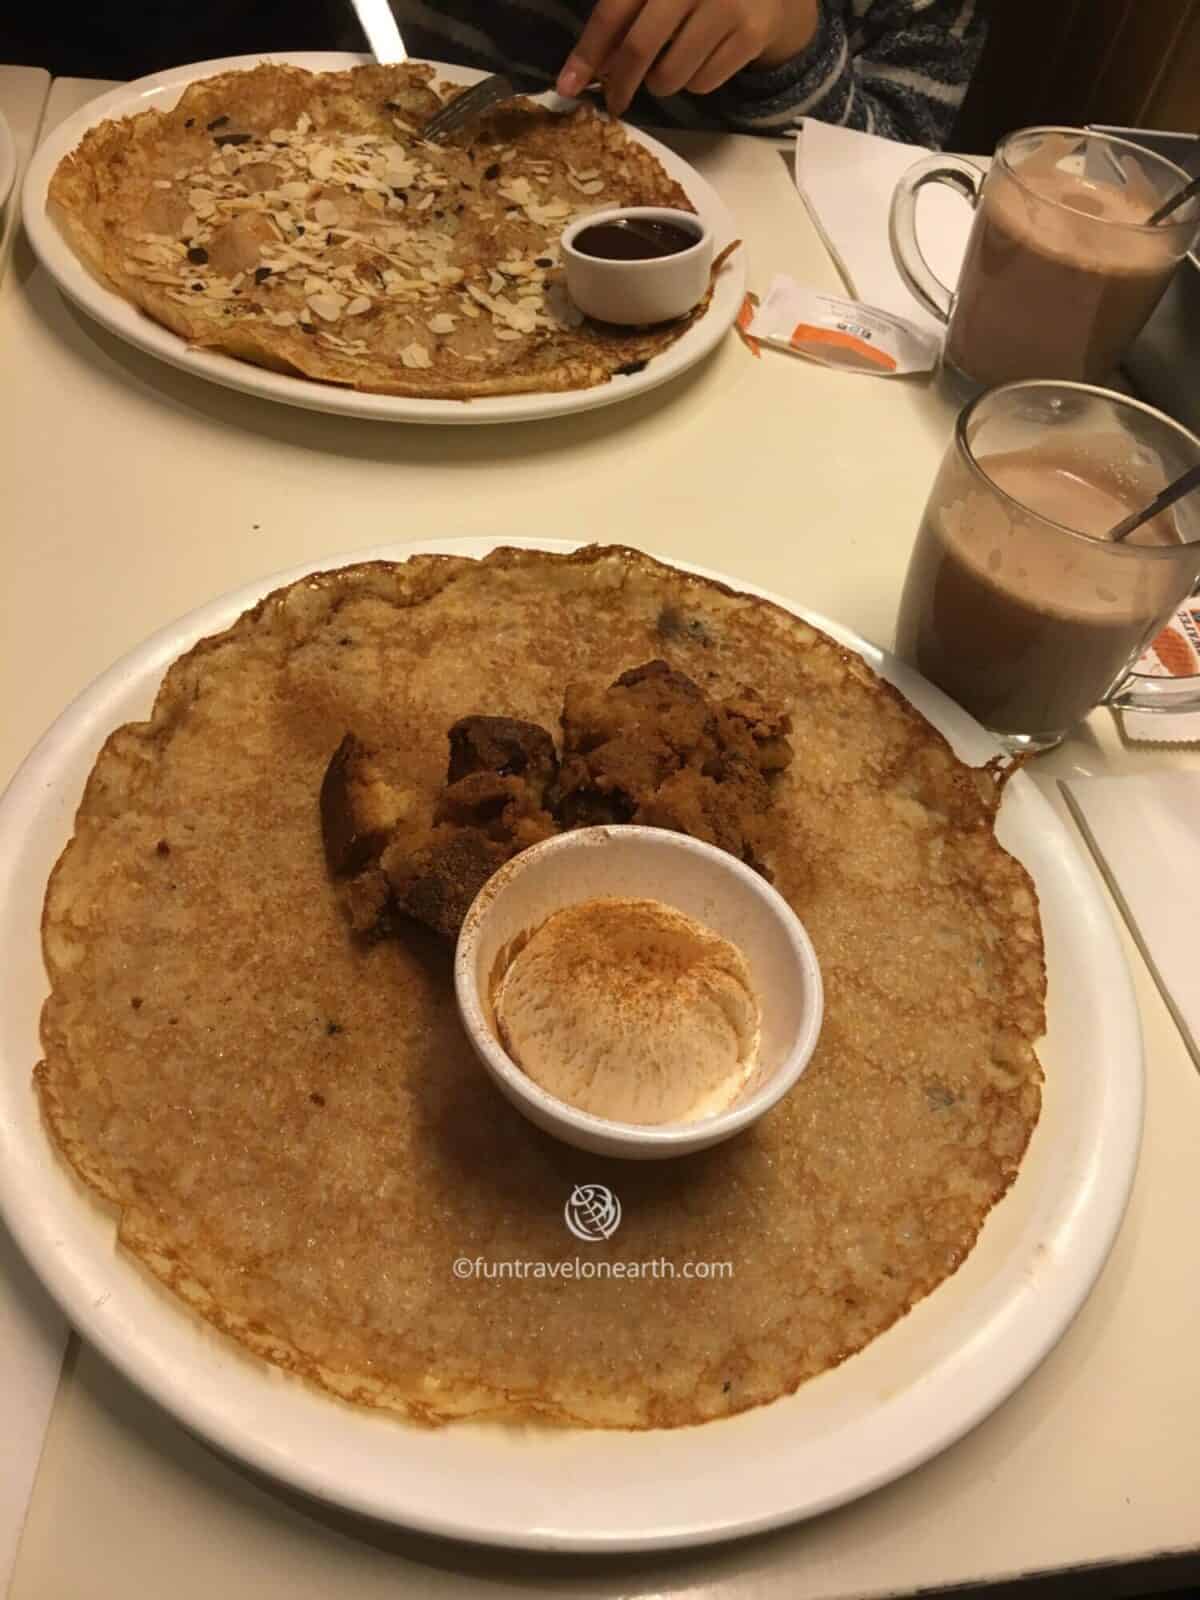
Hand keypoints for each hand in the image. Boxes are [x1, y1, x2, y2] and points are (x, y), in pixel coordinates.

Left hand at [557, 0, 818, 115]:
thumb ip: (625, 14)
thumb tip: (590, 69)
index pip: (615, 9)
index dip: (588, 51)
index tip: (567, 86)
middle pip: (640, 47)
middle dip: (620, 83)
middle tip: (614, 102)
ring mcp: (726, 5)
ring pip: (671, 74)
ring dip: (662, 81)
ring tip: (672, 62)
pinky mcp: (750, 33)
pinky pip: (702, 83)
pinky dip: (696, 80)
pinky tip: (705, 57)